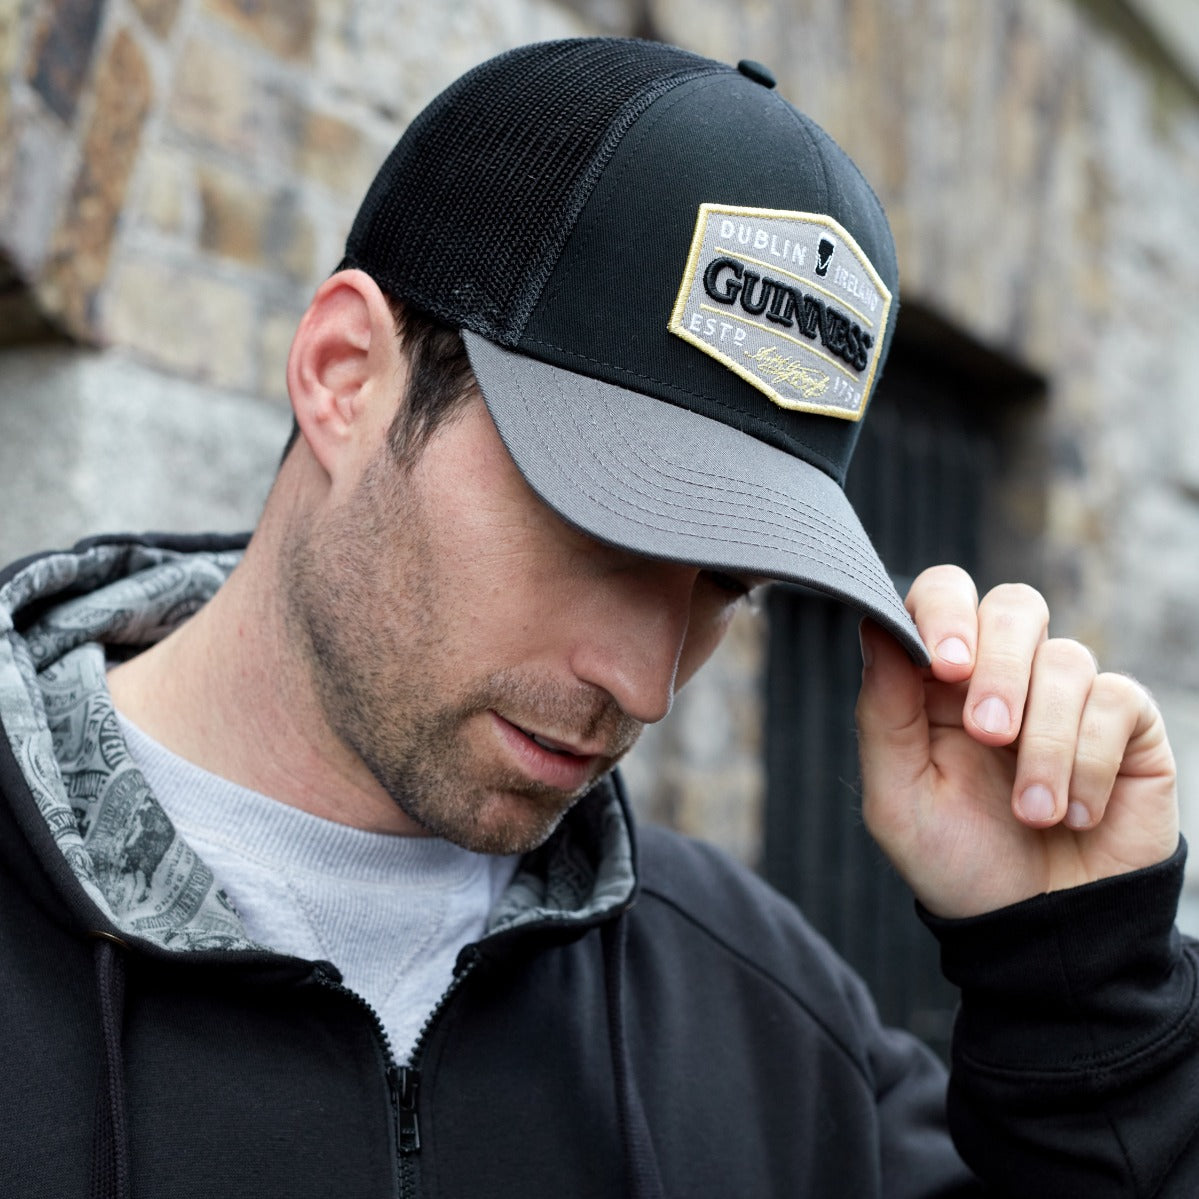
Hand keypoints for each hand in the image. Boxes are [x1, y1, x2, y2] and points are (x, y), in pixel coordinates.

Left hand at [856, 565, 1178, 918]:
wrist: (1038, 928)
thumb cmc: (959, 860)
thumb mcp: (898, 797)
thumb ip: (883, 711)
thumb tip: (876, 626)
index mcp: (938, 680)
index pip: (942, 595)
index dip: (945, 612)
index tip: (944, 667)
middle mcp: (1003, 672)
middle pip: (1014, 605)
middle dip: (999, 668)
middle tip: (987, 734)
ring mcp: (1066, 693)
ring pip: (1066, 659)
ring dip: (1043, 743)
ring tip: (1032, 813)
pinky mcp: (1124, 723)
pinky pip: (1115, 702)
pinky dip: (1090, 763)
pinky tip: (1074, 813)